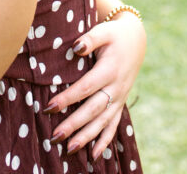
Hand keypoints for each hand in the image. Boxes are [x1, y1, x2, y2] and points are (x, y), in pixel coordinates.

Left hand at [45, 13, 145, 160]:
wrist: (136, 40)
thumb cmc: (114, 35)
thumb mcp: (103, 31)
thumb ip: (90, 39)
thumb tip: (76, 47)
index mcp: (109, 70)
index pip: (86, 87)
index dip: (68, 98)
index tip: (50, 106)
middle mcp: (116, 88)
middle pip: (93, 110)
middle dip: (74, 124)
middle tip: (55, 136)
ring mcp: (119, 98)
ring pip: (102, 122)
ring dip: (86, 137)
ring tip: (69, 149)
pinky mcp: (120, 103)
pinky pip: (113, 125)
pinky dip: (104, 141)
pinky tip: (94, 155)